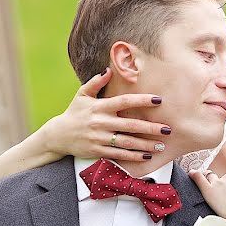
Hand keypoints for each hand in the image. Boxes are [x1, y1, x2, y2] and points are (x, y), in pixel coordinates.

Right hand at [41, 69, 171, 161]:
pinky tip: (147, 155)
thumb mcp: (81, 95)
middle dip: (150, 127)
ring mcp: (99, 137)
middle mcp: (100, 122)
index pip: (123, 101)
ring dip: (145, 144)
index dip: (141, 100)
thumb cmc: (74, 113)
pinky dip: (133, 155)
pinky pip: (119, 153)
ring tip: (162, 145)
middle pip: (130, 124)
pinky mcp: (97, 150)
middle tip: (168, 129)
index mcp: (99, 107)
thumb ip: (95, 82)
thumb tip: (109, 70)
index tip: (158, 100)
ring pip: (127, 141)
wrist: (57, 135)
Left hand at [190, 169, 225, 222]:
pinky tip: (191, 174)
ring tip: (207, 184)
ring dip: (209, 179)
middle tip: (225, 197)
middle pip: (225, 178)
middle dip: (224, 186)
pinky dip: (194, 175)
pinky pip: (199, 179)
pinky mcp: (209, 191)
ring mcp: (219, 183)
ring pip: (211, 177)